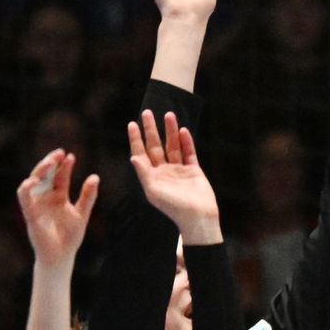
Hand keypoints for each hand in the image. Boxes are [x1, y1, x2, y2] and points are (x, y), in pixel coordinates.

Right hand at [17, 149, 98, 265]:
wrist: (61, 256)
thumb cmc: (70, 237)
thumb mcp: (82, 213)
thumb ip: (88, 196)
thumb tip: (95, 176)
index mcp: (58, 196)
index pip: (59, 176)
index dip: (64, 166)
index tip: (70, 155)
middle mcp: (46, 198)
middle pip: (45, 175)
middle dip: (50, 163)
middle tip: (59, 153)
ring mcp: (37, 205)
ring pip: (33, 182)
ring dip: (39, 171)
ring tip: (49, 162)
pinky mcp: (30, 214)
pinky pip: (24, 198)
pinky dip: (26, 188)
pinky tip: (33, 180)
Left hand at [127, 110, 219, 242]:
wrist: (197, 217)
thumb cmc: (173, 207)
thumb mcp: (153, 191)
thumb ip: (144, 173)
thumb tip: (133, 157)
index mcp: (152, 177)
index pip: (141, 154)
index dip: (136, 139)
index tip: (132, 124)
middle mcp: (164, 172)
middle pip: (156, 146)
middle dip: (151, 130)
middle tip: (147, 112)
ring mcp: (179, 170)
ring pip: (173, 146)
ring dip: (170, 131)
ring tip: (168, 115)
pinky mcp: (194, 171)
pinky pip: (189, 153)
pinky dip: (186, 142)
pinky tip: (183, 130)